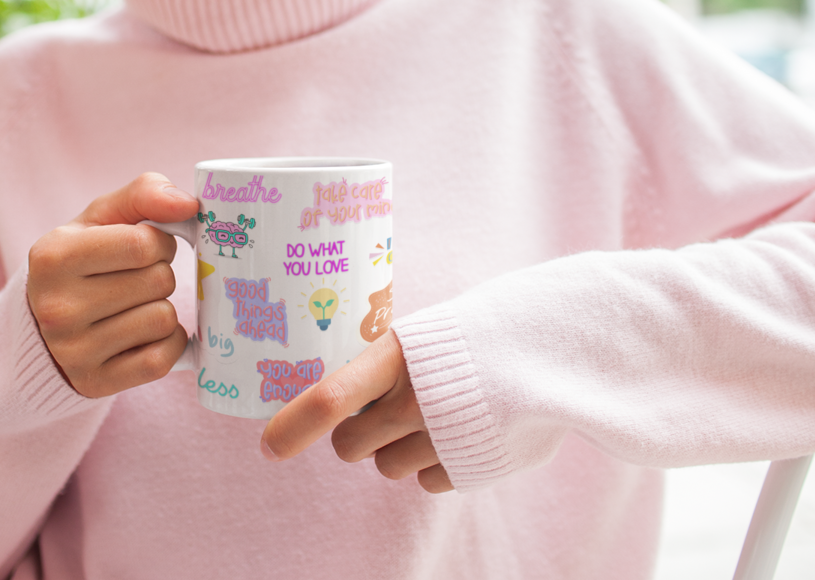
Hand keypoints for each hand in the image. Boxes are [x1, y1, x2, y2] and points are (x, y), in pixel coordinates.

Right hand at [27, 172, 197, 397]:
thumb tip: (189, 204)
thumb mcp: (103, 216)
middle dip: (159, 273)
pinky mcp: (95, 383)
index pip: (144, 244)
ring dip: (162, 307)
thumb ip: (145, 194)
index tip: (146, 246)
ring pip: (163, 319)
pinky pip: (161, 361)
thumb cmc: (85, 258)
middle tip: (136, 277)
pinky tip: (144, 333)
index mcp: (53, 257)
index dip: (159, 241)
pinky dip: (166, 344)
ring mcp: (73, 352)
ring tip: (135, 304)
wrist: (45, 322)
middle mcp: (57, 308)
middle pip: (158, 281)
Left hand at [258, 330, 452, 492]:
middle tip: (380, 410)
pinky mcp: (467, 468)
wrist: (545, 346)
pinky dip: (433, 461)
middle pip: (350, 447)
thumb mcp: (418, 335)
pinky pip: (424, 480)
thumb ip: (378, 366)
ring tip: (433, 412)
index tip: (269, 447)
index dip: (294, 425)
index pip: (331, 398)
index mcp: (394, 357)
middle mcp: (413, 402)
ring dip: (397, 447)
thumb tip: (333, 398)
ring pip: (386, 467)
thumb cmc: (471, 334)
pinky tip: (457, 430)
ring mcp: (440, 439)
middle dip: (356, 434)